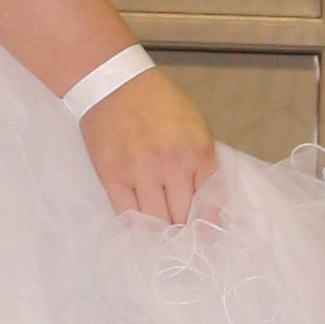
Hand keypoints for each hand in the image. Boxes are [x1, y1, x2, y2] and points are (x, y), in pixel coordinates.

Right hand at [83, 66, 218, 228]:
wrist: (116, 85)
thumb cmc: (159, 105)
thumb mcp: (196, 128)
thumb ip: (203, 165)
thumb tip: (208, 204)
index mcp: (198, 152)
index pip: (212, 205)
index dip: (210, 227)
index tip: (207, 238)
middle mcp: (172, 165)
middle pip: (183, 218)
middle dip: (184, 230)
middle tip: (181, 237)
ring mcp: (140, 172)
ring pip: (156, 222)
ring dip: (160, 230)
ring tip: (161, 230)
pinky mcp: (112, 176)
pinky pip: (127, 215)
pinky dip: (136, 224)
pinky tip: (140, 223)